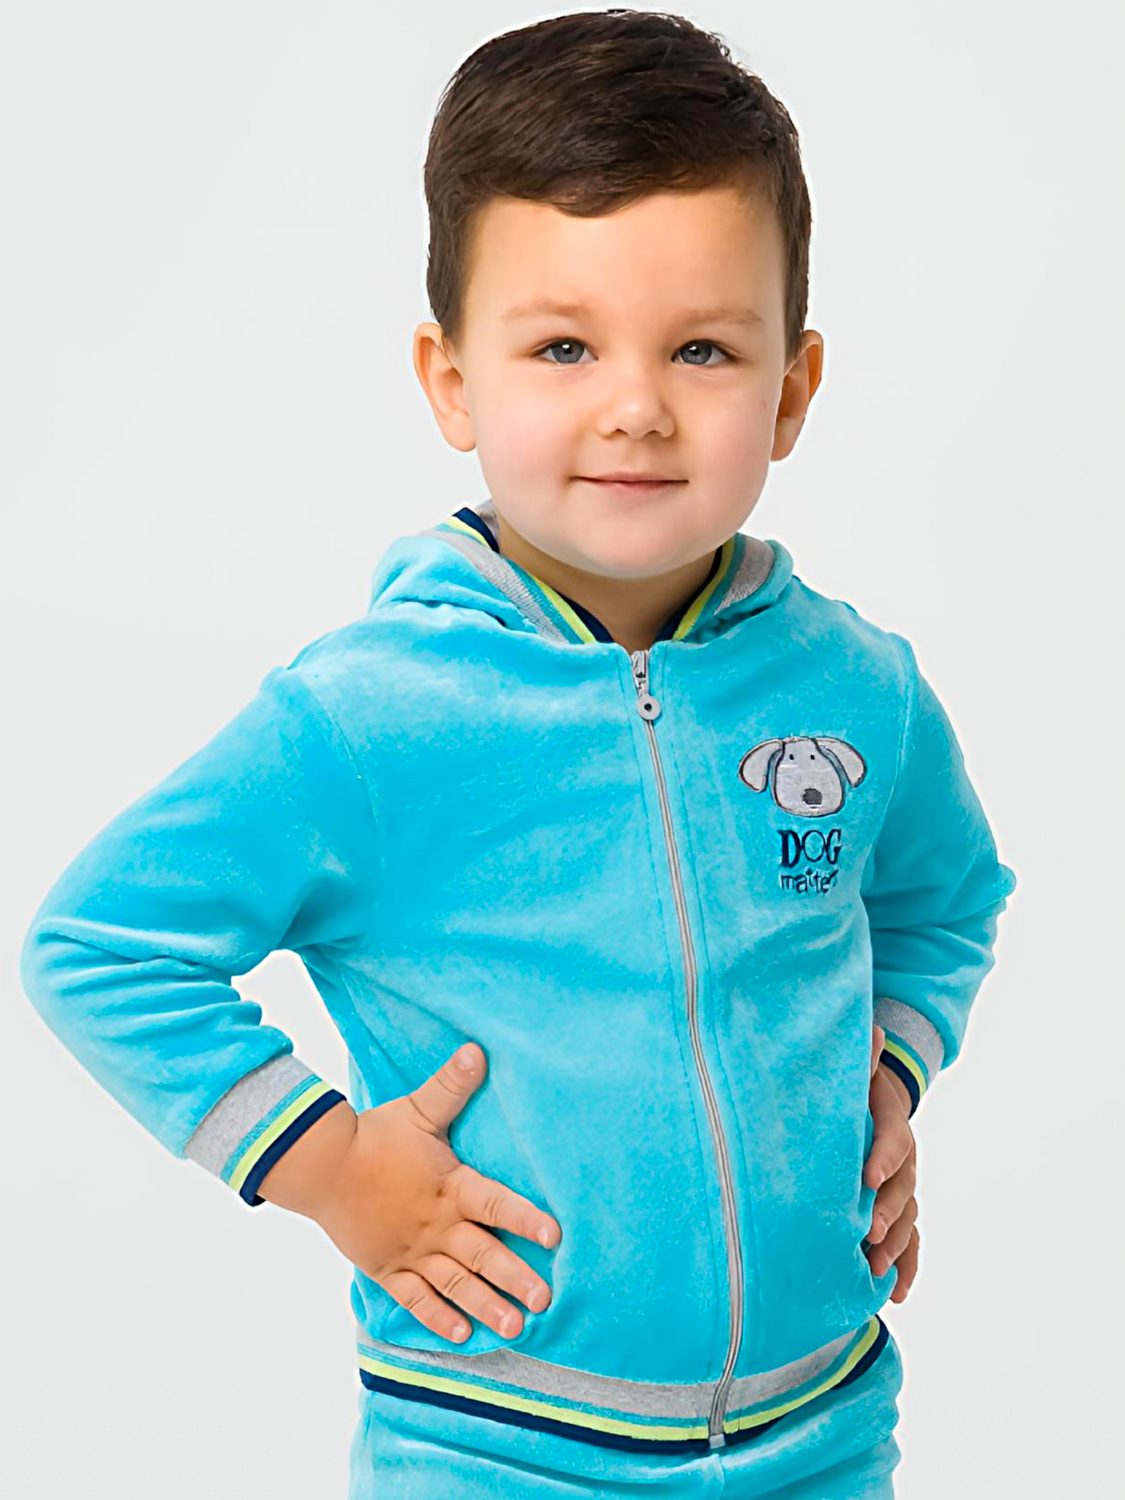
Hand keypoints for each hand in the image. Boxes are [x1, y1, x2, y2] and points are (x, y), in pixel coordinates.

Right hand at [308, 1042, 560, 1344]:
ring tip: (514, 1327)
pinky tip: (460, 1335)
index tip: (555, 1236)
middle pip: (482, 1255)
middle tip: (544, 1302)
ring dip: (485, 1306)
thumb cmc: (375, 1135)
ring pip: (454, 1284)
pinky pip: (415, 1298)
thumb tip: (478, 1049)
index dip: (526, 1218)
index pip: (497, 1204)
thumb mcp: (419, 1109)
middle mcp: (436, 1224)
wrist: (321, 1165)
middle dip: (515, 1278)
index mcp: (450, 1187)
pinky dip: (437, 1318)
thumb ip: (452, 1085)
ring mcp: (411, 1251)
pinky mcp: (388, 1268)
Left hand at [863, 1024, 919, 1303]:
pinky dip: (907, 1266)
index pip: (892, 1136)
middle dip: (886, 1209)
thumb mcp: (854, 1073)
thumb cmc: (852, 1091)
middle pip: (903, 1185)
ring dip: (894, 1243)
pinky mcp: (899, 1211)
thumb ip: (860, 1059)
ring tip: (875, 1265)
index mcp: (891, 1121)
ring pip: (908, 1217)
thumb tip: (871, 1029)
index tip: (868, 1176)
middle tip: (866, 1230)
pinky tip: (896, 1291)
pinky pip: (910, 1241)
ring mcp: (904, 1187)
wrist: (872, 1104)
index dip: (883, 1155)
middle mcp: (903, 1158)